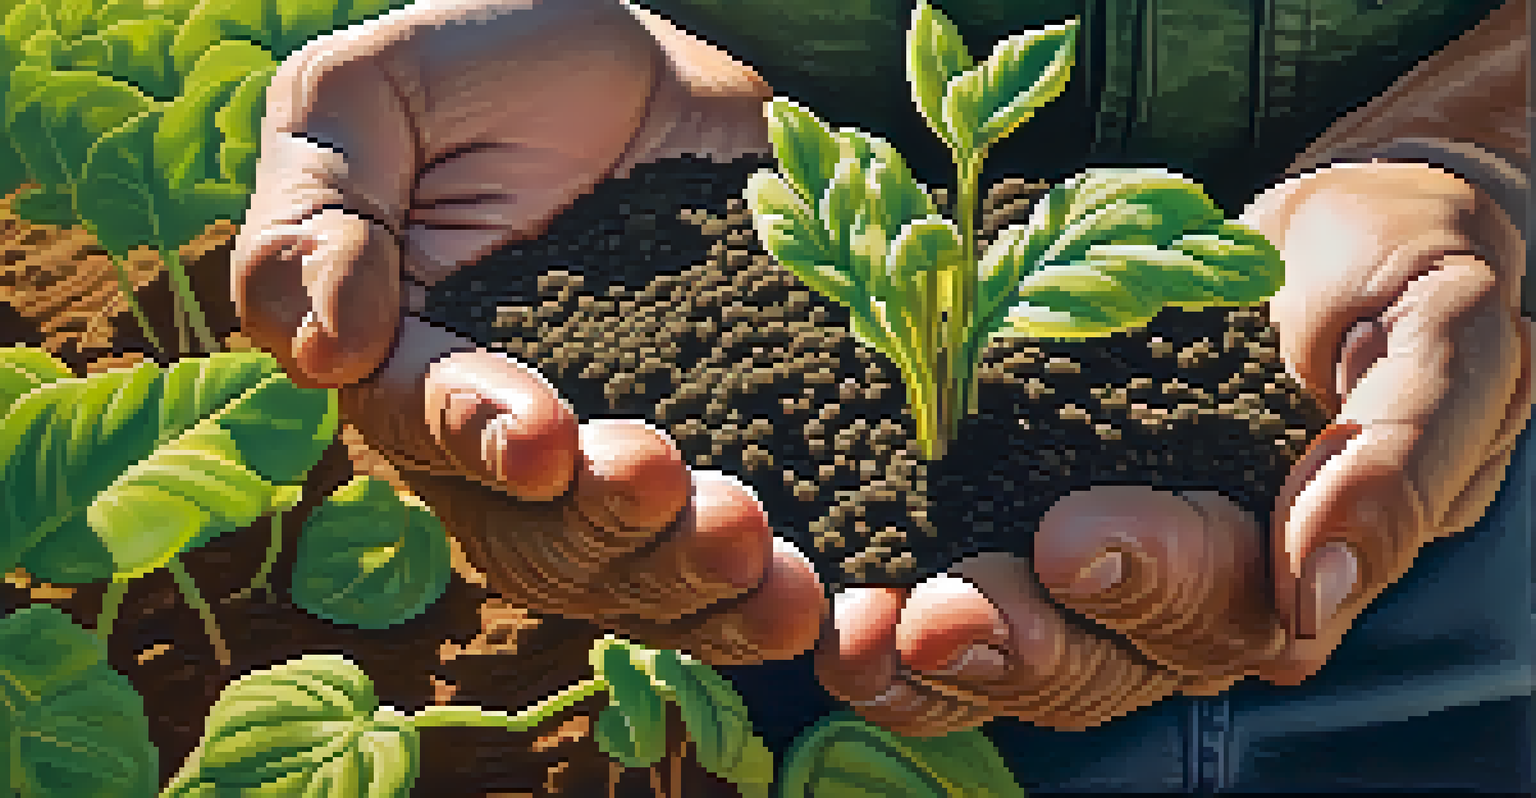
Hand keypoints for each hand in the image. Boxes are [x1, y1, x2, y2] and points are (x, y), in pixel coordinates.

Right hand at [230, 0, 825, 664]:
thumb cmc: (478, 71)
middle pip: (544, 539)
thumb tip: (321, 353)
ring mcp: (627, 459)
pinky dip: (774, 592)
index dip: (484, 442)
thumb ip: (317, 208)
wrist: (633, 64)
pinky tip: (824, 599)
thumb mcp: (365, 98)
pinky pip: (744, 551)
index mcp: (415, 371)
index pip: (432, 431)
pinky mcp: (731, 447)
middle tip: (667, 485)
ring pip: (643, 571)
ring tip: (763, 561)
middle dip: (606, 528)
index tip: (545, 438)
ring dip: (698, 583)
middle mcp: (515, 448)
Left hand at [815, 158, 1529, 735]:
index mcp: (1292, 567)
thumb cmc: (1403, 283)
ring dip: (934, 659)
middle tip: (936, 616)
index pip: (1219, 604)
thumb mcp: (1443, 338)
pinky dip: (901, 614)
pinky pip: (970, 592)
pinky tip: (840, 607)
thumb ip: (1396, 456)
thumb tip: (1311, 594)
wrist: (1331, 250)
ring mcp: (1108, 577)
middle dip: (1015, 642)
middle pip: (1102, 660)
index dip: (1143, 579)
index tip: (1067, 538)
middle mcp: (1191, 600)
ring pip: (1022, 655)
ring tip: (859, 636)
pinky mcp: (1031, 521)